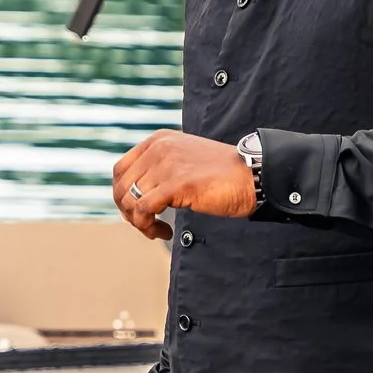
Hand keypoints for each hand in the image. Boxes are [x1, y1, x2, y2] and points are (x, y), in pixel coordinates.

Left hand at [112, 128, 256, 240]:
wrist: (251, 176)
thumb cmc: (222, 175)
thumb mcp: (184, 162)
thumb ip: (161, 169)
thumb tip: (137, 194)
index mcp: (158, 141)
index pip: (121, 170)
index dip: (123, 195)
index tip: (138, 211)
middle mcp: (158, 148)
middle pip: (121, 187)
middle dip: (129, 212)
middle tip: (147, 225)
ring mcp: (166, 164)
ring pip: (130, 201)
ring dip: (141, 223)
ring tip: (159, 230)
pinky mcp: (175, 183)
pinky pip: (143, 210)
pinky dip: (149, 227)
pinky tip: (165, 231)